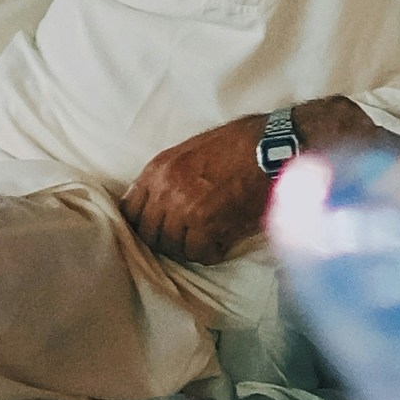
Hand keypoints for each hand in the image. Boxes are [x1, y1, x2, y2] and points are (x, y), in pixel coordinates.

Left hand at [122, 119, 271, 264]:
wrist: (268, 146)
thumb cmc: (235, 144)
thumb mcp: (189, 151)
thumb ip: (166, 177)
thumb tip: (153, 202)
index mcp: (157, 170)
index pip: (130, 211)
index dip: (143, 224)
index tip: (156, 228)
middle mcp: (165, 191)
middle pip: (149, 235)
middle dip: (166, 240)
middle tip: (186, 237)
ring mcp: (185, 210)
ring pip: (173, 248)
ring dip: (189, 247)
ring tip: (207, 238)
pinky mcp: (208, 226)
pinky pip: (199, 254)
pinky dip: (211, 252)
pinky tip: (222, 241)